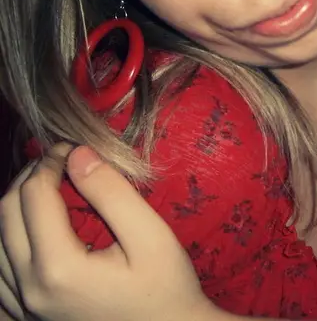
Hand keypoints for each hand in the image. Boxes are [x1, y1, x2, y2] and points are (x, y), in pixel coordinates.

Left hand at [0, 146, 212, 320]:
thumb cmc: (166, 288)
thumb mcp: (150, 236)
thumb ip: (112, 192)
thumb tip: (77, 154)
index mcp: (58, 269)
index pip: (34, 194)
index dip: (50, 160)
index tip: (73, 147)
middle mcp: (31, 291)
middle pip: (7, 213)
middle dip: (30, 176)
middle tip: (60, 162)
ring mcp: (25, 310)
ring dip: (17, 206)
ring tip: (48, 190)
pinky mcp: (28, 320)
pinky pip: (0, 275)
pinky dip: (10, 243)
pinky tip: (34, 232)